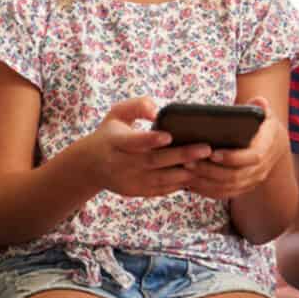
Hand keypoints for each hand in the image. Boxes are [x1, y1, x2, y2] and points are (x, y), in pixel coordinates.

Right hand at [87, 96, 212, 197]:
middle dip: (181, 155)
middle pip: (153, 161)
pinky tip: (197, 174)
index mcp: (114, 142)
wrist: (90, 166)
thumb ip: (136, 106)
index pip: (133, 142)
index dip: (150, 140)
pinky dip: (180, 183)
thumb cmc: (110, 135)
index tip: (169, 136)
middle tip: (206, 148)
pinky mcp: (136, 191)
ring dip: (185, 172)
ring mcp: (128, 180)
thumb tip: (156, 111)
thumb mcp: (115, 114)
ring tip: (208, 163)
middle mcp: (120, 163)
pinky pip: (162, 189)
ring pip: (161, 179)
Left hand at [186, 97, 286, 200]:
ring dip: (205, 181)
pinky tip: (189, 184)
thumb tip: (258, 102)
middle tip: (188, 162)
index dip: (232, 157)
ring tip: (184, 171)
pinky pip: (224, 194)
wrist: (273, 144)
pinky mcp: (243, 187)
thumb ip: (260, 107)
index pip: (252, 157)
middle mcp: (262, 168)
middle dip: (210, 170)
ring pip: (228, 187)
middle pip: (235, 175)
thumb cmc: (261, 125)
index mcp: (267, 148)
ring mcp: (252, 180)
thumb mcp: (264, 114)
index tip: (212, 153)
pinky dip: (206, 191)